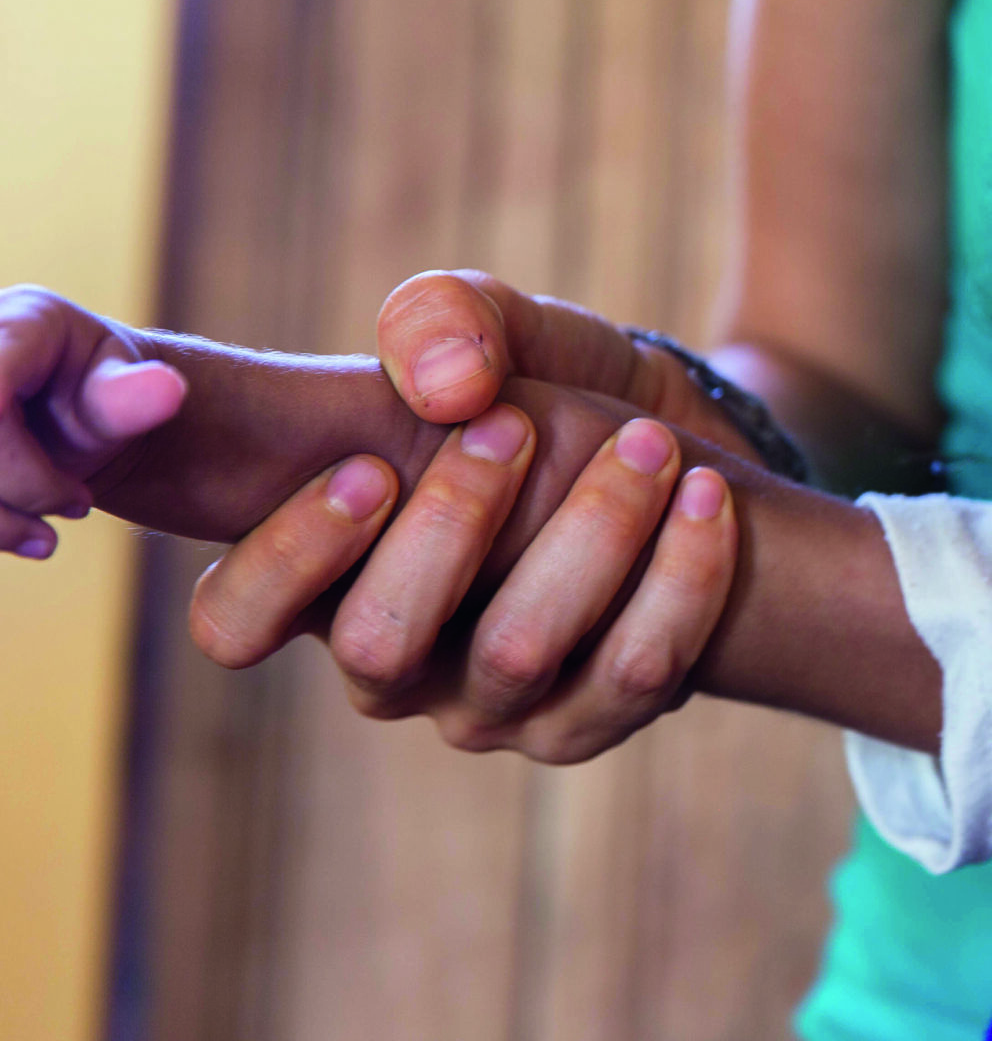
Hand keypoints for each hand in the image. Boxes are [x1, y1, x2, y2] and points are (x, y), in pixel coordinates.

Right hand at [0, 284, 189, 557]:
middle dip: (10, 496)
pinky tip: (19, 534)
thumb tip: (169, 389)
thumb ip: (134, 396)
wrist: (79, 408)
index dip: (18, 469)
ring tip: (44, 537)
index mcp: (13, 322)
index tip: (77, 501)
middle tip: (72, 512)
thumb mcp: (123, 392)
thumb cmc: (105, 392)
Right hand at [191, 269, 752, 762]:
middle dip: (448, 526)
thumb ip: (439, 320)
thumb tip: (448, 381)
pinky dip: (680, 578)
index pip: (236, 620)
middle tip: (514, 424)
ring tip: (647, 445)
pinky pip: (634, 672)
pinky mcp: (594, 719)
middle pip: (377, 645)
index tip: (366, 469)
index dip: (281, 560)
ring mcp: (492, 707)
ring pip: (516, 655)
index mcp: (325, 573)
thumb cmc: (544, 388)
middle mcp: (394, 662)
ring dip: (589, 536)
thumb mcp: (487, 327)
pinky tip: (706, 498)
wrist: (681, 435)